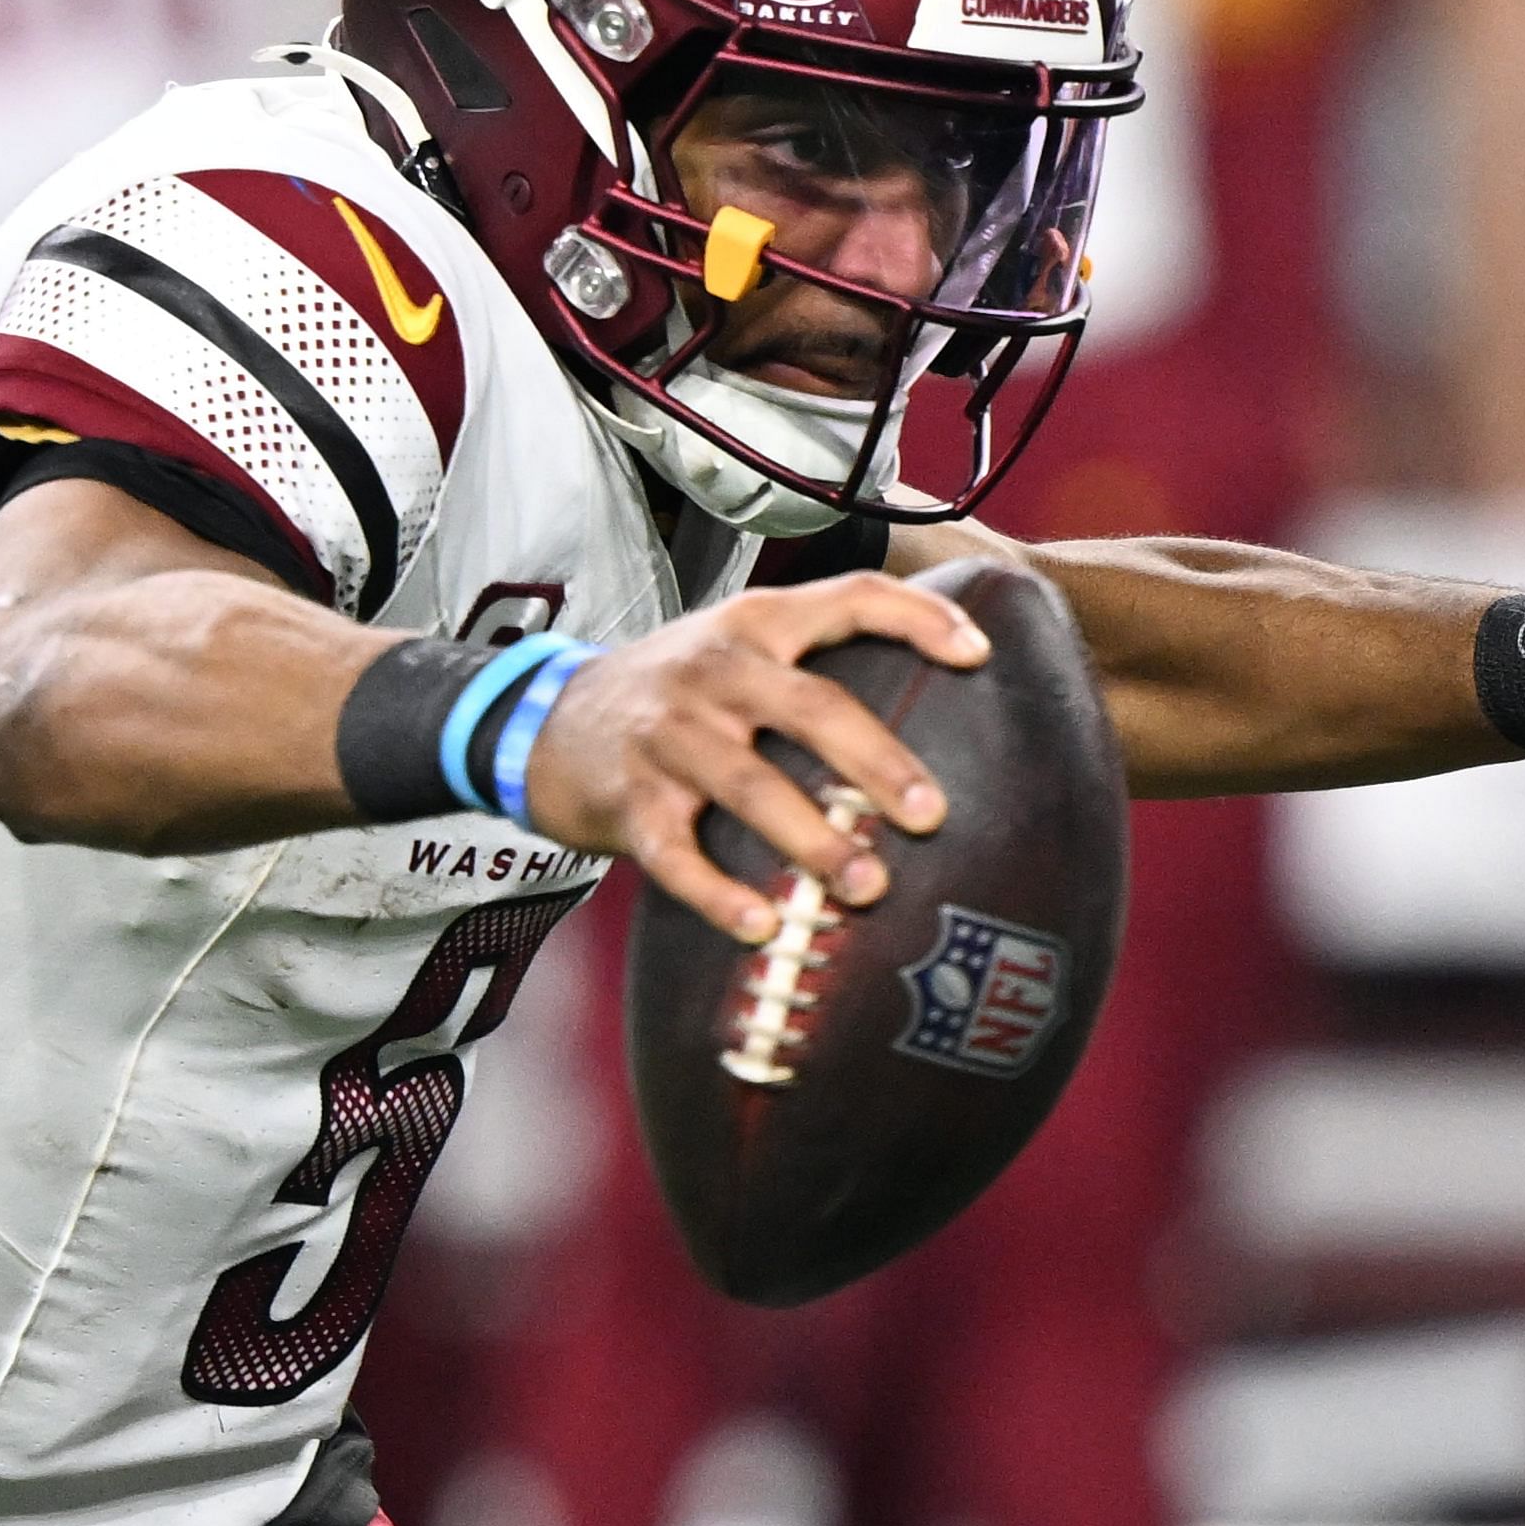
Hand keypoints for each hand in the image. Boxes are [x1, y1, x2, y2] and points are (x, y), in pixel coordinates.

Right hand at [518, 565, 980, 948]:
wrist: (545, 723)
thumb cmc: (669, 696)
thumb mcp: (732, 649)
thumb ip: (809, 667)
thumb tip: (932, 717)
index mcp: (754, 626)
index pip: (848, 599)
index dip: (918, 620)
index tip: (979, 655)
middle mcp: (713, 671)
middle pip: (812, 707)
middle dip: (877, 762)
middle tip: (930, 815)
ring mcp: (668, 735)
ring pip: (751, 785)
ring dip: (814, 841)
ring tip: (867, 886)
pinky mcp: (629, 800)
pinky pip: (678, 854)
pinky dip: (719, 894)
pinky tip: (762, 926)